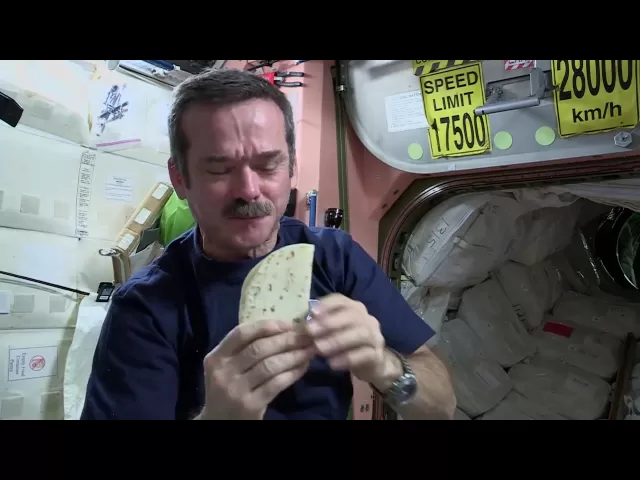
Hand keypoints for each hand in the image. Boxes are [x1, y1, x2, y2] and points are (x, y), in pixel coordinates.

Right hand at [199, 320, 314, 419]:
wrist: (221, 422)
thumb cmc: (229, 388)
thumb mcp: (227, 367)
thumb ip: (245, 349)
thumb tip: (283, 329)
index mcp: (216, 357)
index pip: (241, 333)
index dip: (267, 326)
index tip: (288, 324)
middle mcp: (224, 372)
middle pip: (259, 348)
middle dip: (286, 339)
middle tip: (306, 335)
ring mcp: (236, 390)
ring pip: (270, 365)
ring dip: (294, 355)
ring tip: (309, 349)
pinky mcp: (250, 405)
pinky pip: (276, 383)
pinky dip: (293, 373)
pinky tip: (303, 367)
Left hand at [306, 294, 395, 385]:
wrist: (373, 365)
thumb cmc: (348, 345)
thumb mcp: (334, 332)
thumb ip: (321, 326)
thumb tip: (301, 324)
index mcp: (355, 309)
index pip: (342, 300)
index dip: (327, 304)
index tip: (312, 312)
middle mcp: (367, 319)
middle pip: (352, 316)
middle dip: (329, 323)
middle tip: (311, 331)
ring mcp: (375, 337)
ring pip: (360, 334)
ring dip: (337, 340)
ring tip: (319, 349)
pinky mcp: (377, 355)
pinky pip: (364, 355)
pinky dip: (347, 358)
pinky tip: (332, 363)